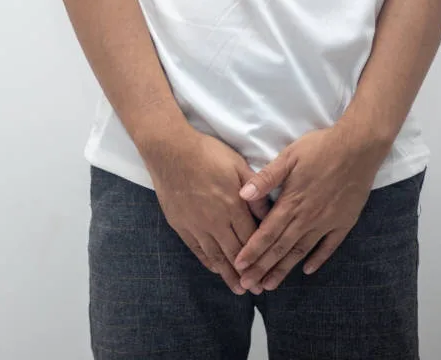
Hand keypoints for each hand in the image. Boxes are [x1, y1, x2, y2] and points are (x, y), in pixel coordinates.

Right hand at [140, 127, 269, 294]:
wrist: (170, 151)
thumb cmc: (206, 153)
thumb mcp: (238, 165)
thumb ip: (255, 190)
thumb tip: (269, 212)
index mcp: (233, 205)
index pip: (252, 237)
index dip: (261, 255)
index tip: (269, 269)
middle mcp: (216, 220)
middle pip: (235, 252)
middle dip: (248, 273)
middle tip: (257, 289)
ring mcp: (196, 224)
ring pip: (216, 256)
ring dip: (228, 274)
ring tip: (238, 289)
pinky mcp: (180, 224)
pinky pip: (197, 249)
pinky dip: (208, 262)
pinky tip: (215, 269)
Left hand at [234, 124, 389, 291]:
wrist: (360, 146)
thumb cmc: (320, 148)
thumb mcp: (289, 157)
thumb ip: (266, 178)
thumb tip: (242, 194)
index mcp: (292, 202)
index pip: (267, 233)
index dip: (252, 250)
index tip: (238, 266)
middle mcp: (308, 217)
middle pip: (280, 247)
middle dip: (262, 267)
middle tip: (247, 285)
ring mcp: (327, 222)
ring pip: (301, 251)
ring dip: (284, 269)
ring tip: (270, 284)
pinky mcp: (344, 222)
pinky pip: (329, 246)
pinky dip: (318, 259)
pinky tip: (307, 270)